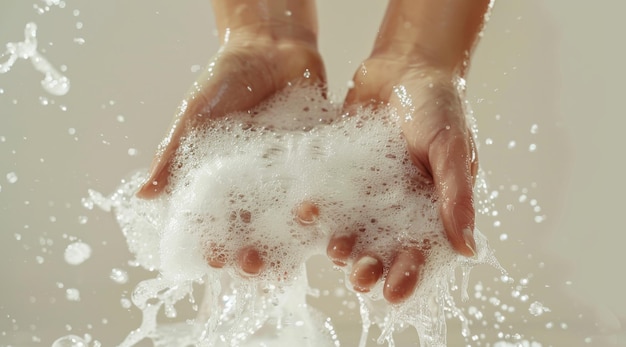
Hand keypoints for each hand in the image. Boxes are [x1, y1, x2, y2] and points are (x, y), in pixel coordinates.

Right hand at [137, 26, 325, 274]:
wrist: (274, 46)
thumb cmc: (227, 78)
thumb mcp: (196, 114)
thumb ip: (173, 152)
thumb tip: (144, 195)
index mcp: (227, 181)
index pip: (219, 224)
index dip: (216, 245)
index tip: (214, 259)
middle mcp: (260, 185)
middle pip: (258, 231)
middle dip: (254, 254)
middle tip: (253, 265)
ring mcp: (292, 175)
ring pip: (292, 220)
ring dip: (290, 241)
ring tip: (290, 257)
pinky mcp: (321, 161)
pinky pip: (326, 189)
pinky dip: (327, 207)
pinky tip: (327, 225)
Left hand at [327, 52, 477, 302]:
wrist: (404, 65)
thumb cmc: (438, 105)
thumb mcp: (451, 148)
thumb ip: (456, 195)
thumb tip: (468, 248)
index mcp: (429, 209)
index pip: (420, 252)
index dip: (409, 275)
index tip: (394, 293)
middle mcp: (396, 208)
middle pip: (382, 249)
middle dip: (371, 268)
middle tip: (361, 278)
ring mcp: (365, 194)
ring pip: (351, 229)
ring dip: (342, 245)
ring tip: (334, 251)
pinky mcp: (338, 175)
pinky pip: (326, 197)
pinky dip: (316, 209)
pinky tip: (306, 214)